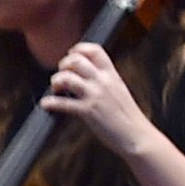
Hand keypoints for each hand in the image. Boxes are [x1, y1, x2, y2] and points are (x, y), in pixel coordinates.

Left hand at [36, 40, 160, 158]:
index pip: (94, 50)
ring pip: (67, 78)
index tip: (70, 55)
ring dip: (56, 82)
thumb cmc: (128, 117)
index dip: (78, 50)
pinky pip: (62, 103)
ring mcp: (95, 96)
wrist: (137, 136)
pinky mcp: (87, 111)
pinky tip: (46, 104)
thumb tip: (86, 76)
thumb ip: (104, 81)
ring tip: (56, 89)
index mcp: (112, 75)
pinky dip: (50, 102)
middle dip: (63, 65)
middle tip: (62, 75)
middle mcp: (103, 82)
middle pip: (76, 61)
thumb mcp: (119, 91)